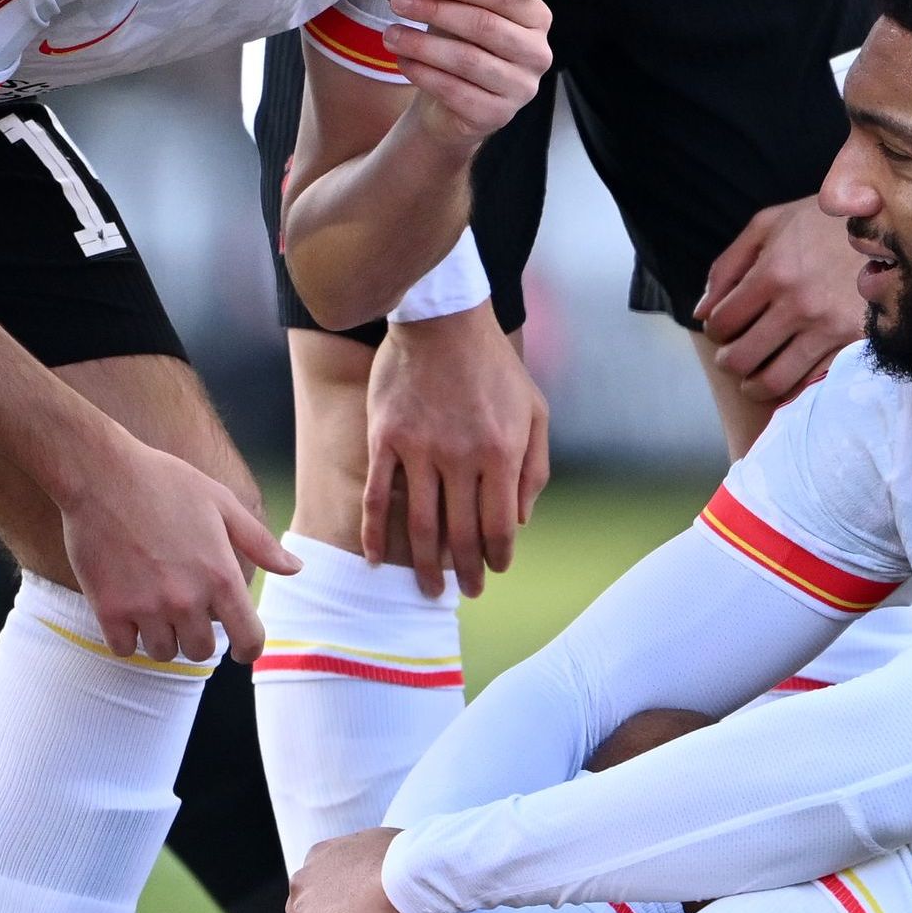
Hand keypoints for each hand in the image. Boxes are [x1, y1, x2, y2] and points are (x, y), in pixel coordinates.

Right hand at [53, 437, 302, 662]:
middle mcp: (186, 599)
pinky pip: (124, 649)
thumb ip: (259, 543)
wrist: (102, 473)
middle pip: (201, 652)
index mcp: (221, 576)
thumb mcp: (222, 503)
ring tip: (155, 609)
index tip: (242, 650)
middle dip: (199, 636)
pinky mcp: (109, 609)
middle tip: (186, 613)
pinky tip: (128, 612)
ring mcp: (146, 607)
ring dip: (163, 637)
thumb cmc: (165, 482)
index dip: (249, 649)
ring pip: (162, 653)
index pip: (248, 638)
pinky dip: (127, 637)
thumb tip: (295, 569)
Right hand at [365, 309, 550, 596]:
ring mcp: (419, 450)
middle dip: (465, 571)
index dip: (498, 556)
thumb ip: (533, 467)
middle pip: (461, 533)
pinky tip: (378, 559)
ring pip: (420, 524)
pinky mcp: (384, 439)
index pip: (500, 525)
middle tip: (465, 593)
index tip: (494, 572)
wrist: (443, 319)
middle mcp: (460, 457)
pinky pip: (377, 497)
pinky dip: (377, 533)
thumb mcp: (535, 411)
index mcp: (501, 452)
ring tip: (430, 589)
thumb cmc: (494, 368)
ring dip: (425, 564)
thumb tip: (520, 521)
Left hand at [385, 0, 553, 139]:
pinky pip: (455, 91)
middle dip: (437, 10)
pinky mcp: (497, 116)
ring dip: (422, 44)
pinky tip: (402, 60)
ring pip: (467, 60)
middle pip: (485, 26)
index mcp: (537, 18)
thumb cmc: (461, 41)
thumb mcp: (468, 8)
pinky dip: (424, 73)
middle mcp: (538, 54)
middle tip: (398, 0)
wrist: (455, 102)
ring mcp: (521, 88)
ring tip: (390, 33)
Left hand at [697, 199, 865, 401]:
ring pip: (774, 382)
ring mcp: (830, 329)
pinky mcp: (856, 345)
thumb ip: (728, 265)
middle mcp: (800, 305)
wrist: (896, 226)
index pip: (721, 323)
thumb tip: (701, 312)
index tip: (723, 328)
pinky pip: (813, 383)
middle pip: (741, 360)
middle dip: (729, 362)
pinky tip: (792, 373)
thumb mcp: (771, 224)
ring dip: (755, 385)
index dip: (714, 330)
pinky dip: (794, 387)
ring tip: (756, 377)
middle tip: (735, 356)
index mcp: (775, 271)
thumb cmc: (825, 223)